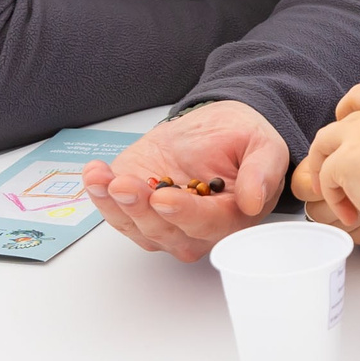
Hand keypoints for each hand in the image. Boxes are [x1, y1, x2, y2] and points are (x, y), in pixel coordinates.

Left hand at [80, 100, 288, 261]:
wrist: (216, 128)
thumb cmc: (242, 140)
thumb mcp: (265, 146)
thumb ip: (262, 172)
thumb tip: (254, 200)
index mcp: (231, 218)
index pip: (206, 224)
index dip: (184, 214)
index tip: (164, 197)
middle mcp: (195, 229)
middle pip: (164, 232)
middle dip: (140, 209)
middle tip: (123, 184)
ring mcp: (162, 222)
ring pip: (136, 226)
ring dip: (114, 204)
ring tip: (100, 177)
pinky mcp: (136, 208)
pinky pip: (115, 211)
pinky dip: (100, 195)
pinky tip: (94, 174)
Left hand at [289, 85, 359, 235]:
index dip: (347, 106)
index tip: (341, 118)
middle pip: (334, 129)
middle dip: (325, 155)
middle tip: (330, 183)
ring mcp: (356, 136)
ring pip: (322, 148)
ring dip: (324, 177)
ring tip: (339, 205)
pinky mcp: (344, 159)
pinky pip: (327, 179)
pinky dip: (334, 200)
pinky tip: (350, 216)